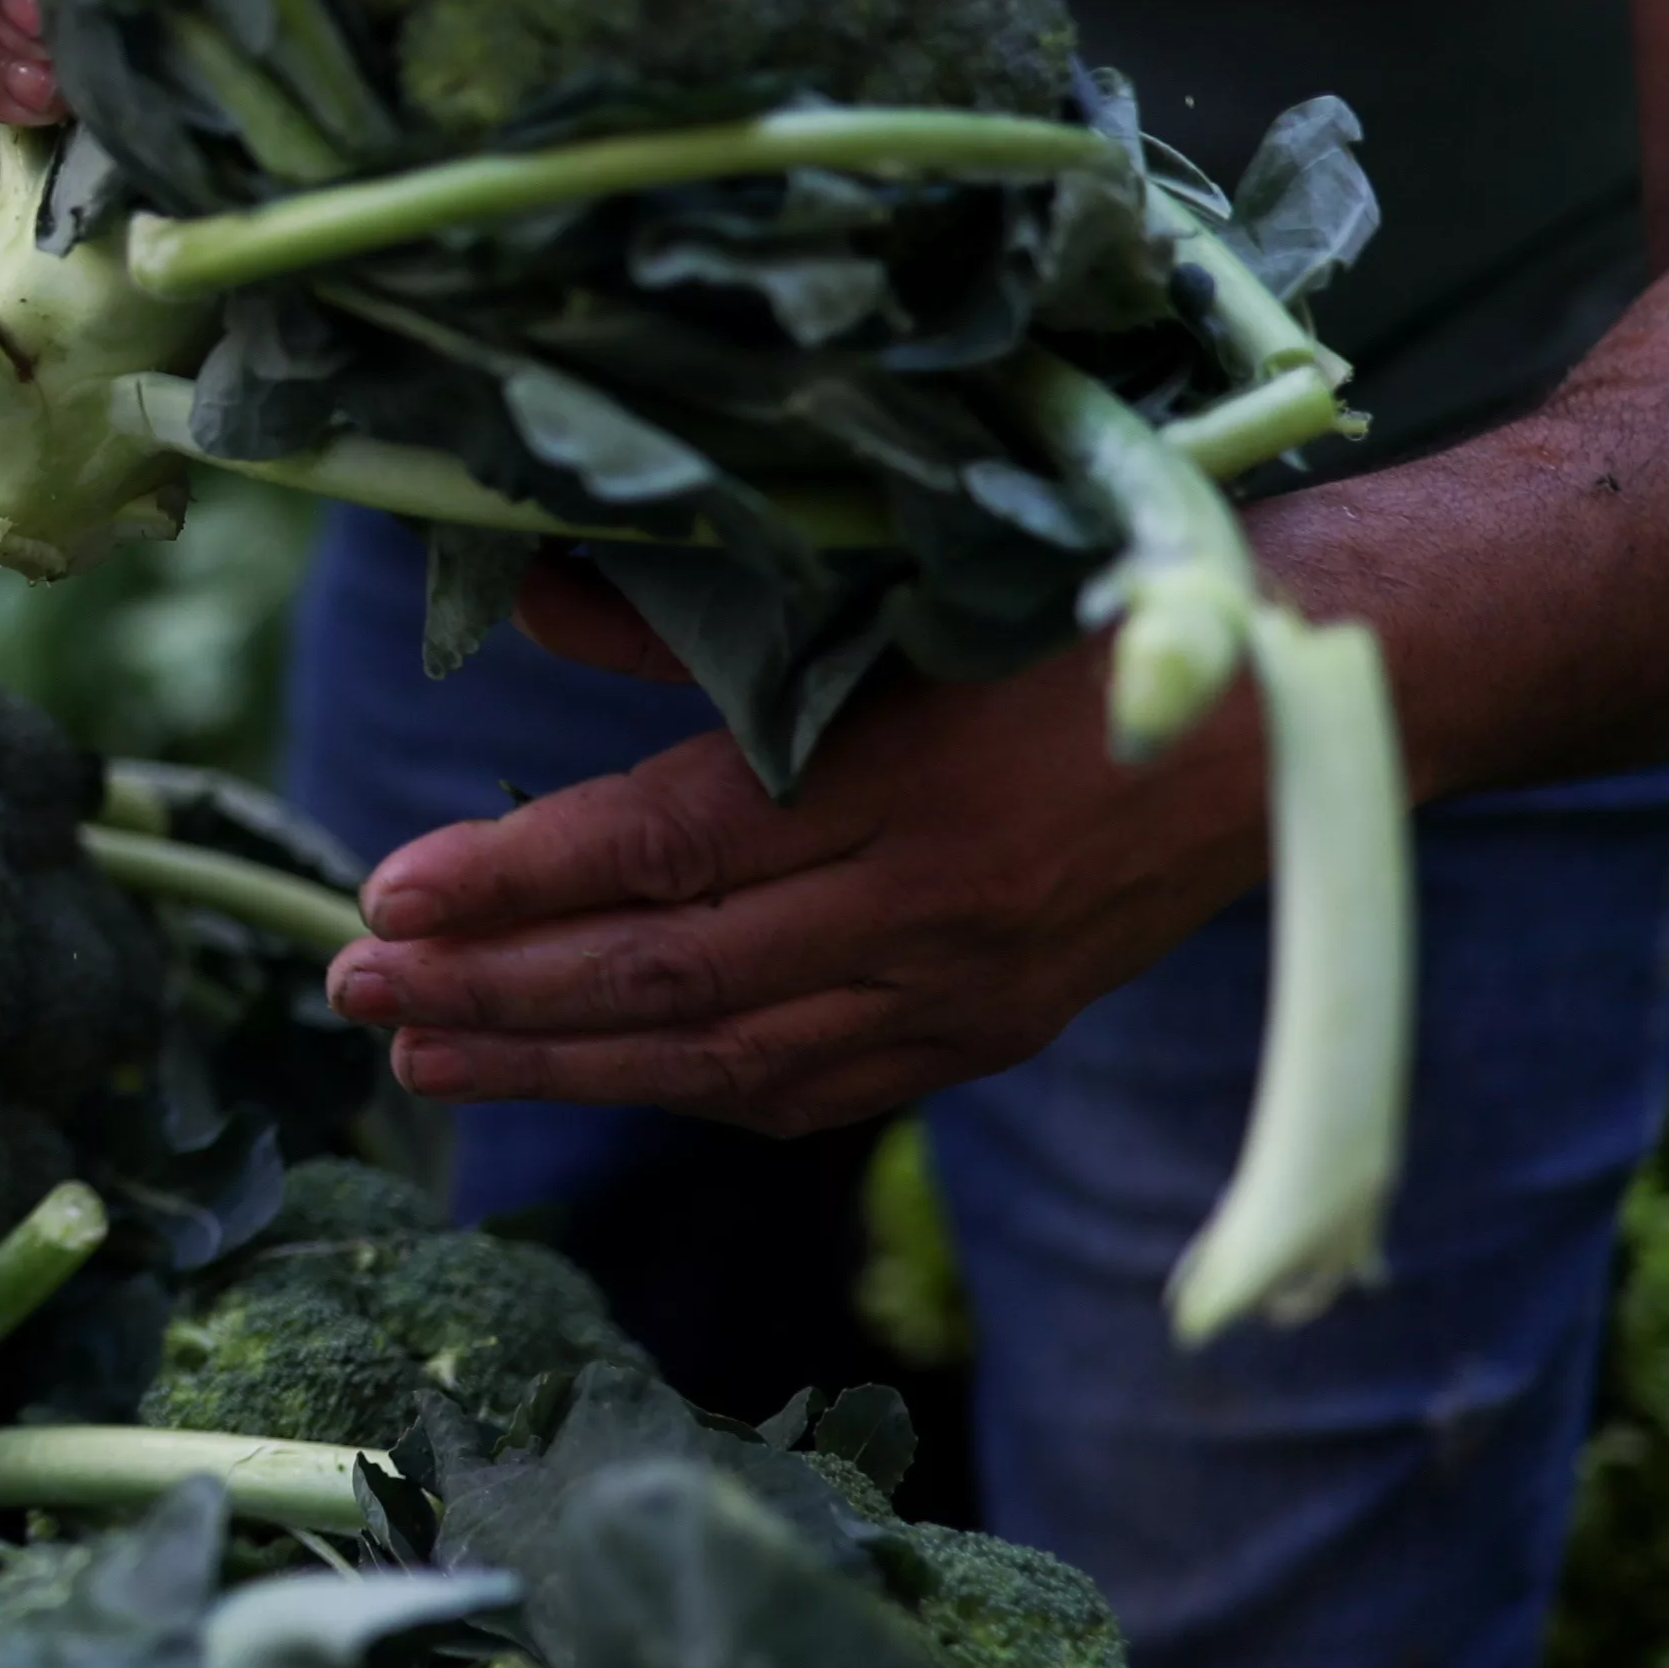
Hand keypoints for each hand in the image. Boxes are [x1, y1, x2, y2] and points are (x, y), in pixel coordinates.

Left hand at [315, 564, 1279, 1135]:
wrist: (1315, 707)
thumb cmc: (1094, 607)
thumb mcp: (903, 580)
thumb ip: (704, 613)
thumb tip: (523, 595)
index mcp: (910, 782)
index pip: (661, 852)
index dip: (513, 882)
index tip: (385, 892)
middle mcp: (933, 909)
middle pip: (668, 975)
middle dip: (493, 990)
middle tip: (353, 988)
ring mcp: (967, 992)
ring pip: (722, 1057)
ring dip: (557, 1060)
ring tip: (422, 1049)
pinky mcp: (993, 1034)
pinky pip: (807, 1087)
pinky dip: (680, 1085)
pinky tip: (582, 1073)